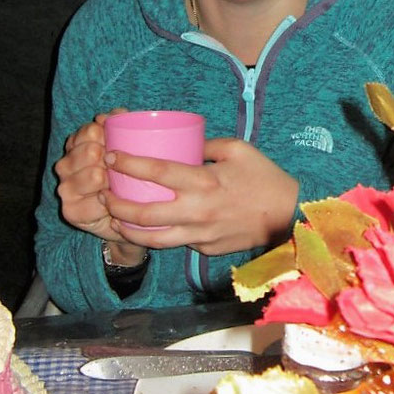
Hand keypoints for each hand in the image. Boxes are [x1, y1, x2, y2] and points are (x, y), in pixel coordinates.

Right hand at [54, 110, 146, 265]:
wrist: (125, 217)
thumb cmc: (126, 180)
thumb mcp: (126, 149)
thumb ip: (121, 125)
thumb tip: (118, 113)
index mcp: (76, 144)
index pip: (89, 131)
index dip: (107, 135)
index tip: (119, 143)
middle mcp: (66, 164)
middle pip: (90, 151)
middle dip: (110, 158)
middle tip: (121, 168)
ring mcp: (66, 188)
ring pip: (93, 175)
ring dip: (111, 181)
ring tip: (119, 185)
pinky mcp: (71, 211)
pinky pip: (93, 203)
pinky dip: (107, 204)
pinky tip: (112, 203)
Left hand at [103, 137, 298, 255]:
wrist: (288, 216)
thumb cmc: (265, 178)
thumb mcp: (238, 150)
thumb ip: (207, 145)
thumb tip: (182, 143)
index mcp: (204, 182)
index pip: (155, 172)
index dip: (128, 164)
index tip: (111, 156)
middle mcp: (197, 211)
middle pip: (143, 213)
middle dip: (116, 204)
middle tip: (105, 192)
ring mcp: (200, 235)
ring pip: (153, 238)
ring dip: (128, 228)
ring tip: (116, 217)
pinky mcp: (206, 249)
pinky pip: (176, 243)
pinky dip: (157, 236)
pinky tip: (148, 227)